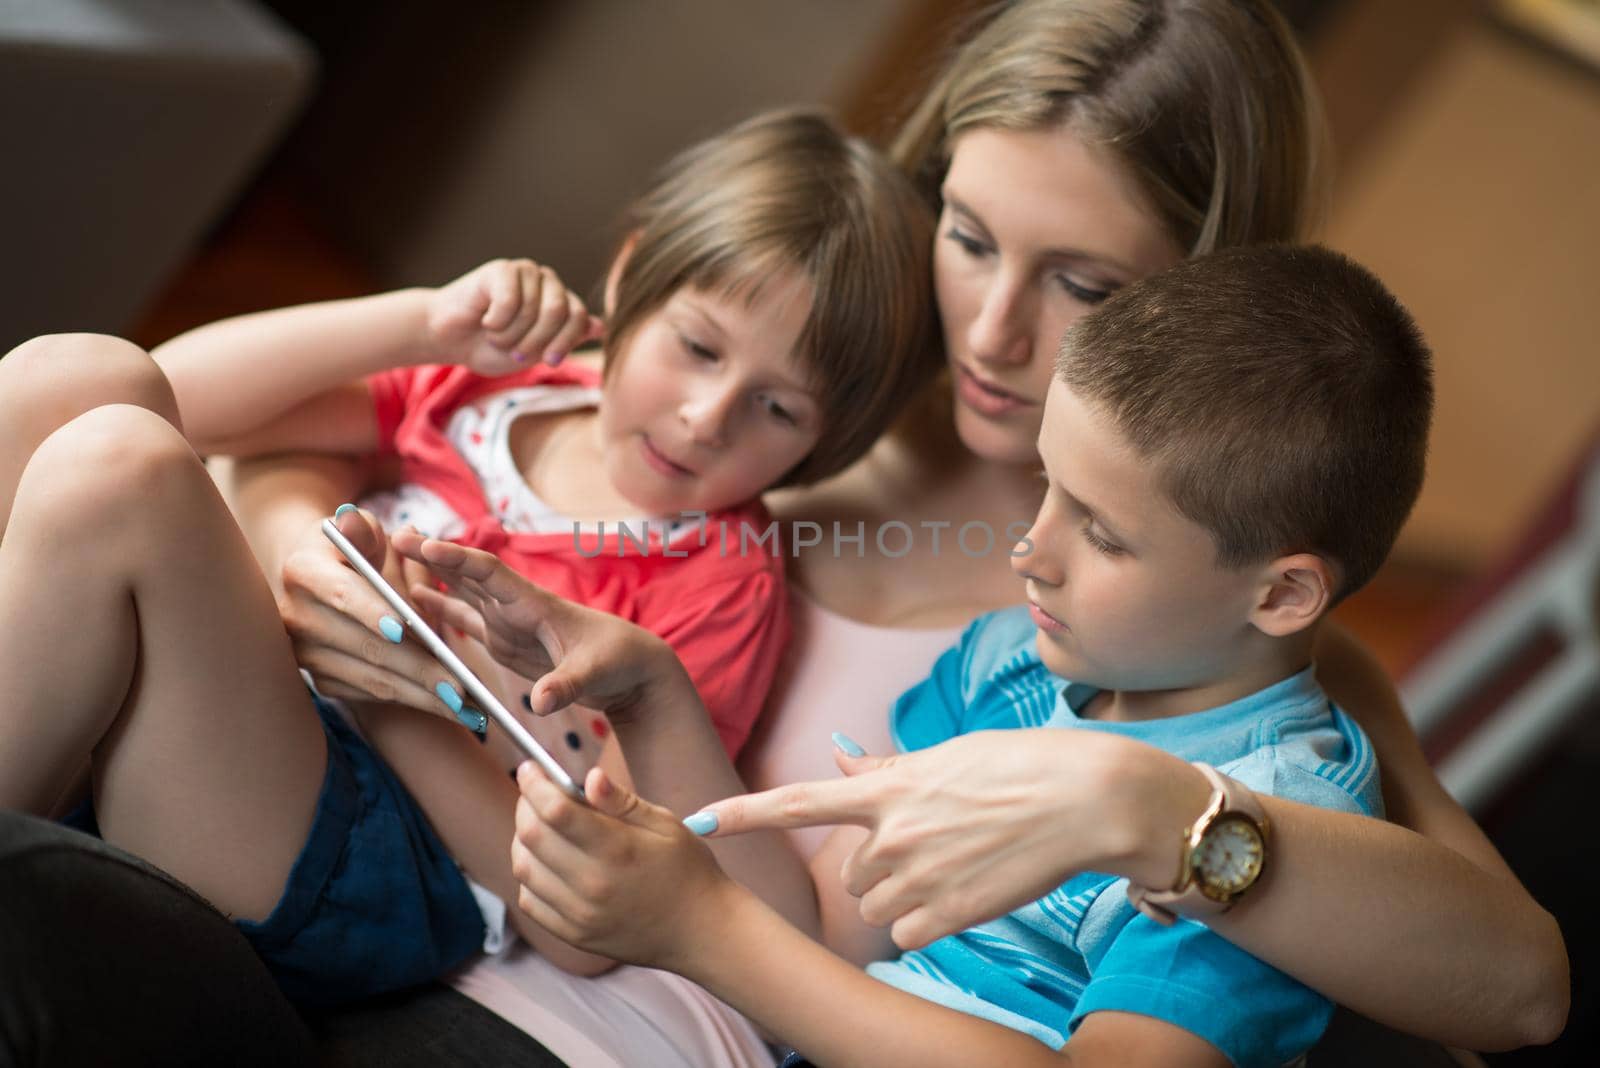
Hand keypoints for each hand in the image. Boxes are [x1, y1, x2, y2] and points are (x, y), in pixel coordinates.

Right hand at [278, 506, 477, 723]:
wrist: (318, 577)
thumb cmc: (354, 548)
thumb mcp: (361, 530)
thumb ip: (370, 529)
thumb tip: (384, 528)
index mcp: (304, 573)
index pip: (344, 594)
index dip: (374, 612)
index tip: (406, 630)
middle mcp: (297, 618)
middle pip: (366, 647)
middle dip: (419, 668)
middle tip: (462, 685)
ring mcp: (306, 655)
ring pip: (373, 679)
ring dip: (422, 695)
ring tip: (465, 705)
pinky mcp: (320, 680)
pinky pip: (372, 694)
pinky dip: (411, 701)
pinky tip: (445, 705)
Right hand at [391, 529, 689, 723]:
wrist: (630, 669)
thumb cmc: (620, 662)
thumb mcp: (595, 674)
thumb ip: (566, 685)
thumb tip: (542, 703)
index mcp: (535, 603)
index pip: (490, 572)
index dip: (456, 559)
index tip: (421, 544)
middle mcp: (515, 606)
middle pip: (465, 573)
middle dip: (428, 554)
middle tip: (387, 535)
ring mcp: (505, 622)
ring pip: (460, 591)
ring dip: (427, 575)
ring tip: (386, 558)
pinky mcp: (502, 640)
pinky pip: (463, 619)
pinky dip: (436, 610)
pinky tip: (409, 601)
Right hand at [426, 258, 604, 372]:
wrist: (450, 340)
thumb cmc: (491, 348)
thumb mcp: (535, 353)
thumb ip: (567, 339)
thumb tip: (602, 326)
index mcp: (562, 303)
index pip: (579, 317)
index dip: (565, 342)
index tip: (548, 362)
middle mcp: (548, 284)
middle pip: (559, 311)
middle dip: (536, 340)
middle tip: (515, 351)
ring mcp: (526, 273)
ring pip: (533, 308)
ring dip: (510, 334)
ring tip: (495, 335)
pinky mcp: (502, 269)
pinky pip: (510, 299)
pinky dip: (496, 320)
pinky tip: (484, 319)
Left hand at [512, 762, 736, 969]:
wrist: (701, 931)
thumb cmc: (687, 870)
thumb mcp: (666, 824)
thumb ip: (622, 801)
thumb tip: (590, 777)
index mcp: (617, 850)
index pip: (555, 811)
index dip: (534, 784)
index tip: (529, 768)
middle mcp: (592, 884)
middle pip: (531, 837)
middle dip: (525, 805)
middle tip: (535, 793)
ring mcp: (580, 915)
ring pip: (523, 868)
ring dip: (523, 840)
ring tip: (543, 825)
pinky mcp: (574, 935)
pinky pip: (530, 900)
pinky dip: (530, 875)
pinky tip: (548, 862)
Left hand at [693, 730, 1210, 949]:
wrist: (1087, 800)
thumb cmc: (1023, 765)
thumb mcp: (949, 754)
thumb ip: (889, 767)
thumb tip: (845, 757)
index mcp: (887, 787)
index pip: (796, 802)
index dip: (741, 814)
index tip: (694, 819)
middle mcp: (892, 834)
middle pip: (852, 871)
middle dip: (881, 863)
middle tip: (935, 842)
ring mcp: (918, 878)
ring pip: (877, 904)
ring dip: (903, 894)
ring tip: (957, 864)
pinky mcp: (948, 916)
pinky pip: (910, 932)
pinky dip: (930, 921)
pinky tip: (967, 891)